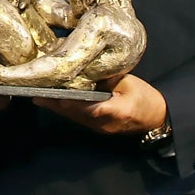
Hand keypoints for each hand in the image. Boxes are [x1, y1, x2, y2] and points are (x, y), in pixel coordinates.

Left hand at [32, 74, 166, 135]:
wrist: (158, 118)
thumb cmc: (146, 98)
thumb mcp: (128, 82)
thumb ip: (106, 77)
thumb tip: (86, 67)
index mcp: (113, 111)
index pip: (85, 106)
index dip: (67, 100)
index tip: (50, 93)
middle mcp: (102, 123)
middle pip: (73, 113)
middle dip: (54, 103)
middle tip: (35, 93)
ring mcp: (100, 128)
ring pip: (73, 117)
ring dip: (57, 107)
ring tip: (39, 96)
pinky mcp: (98, 128)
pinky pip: (79, 118)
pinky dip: (66, 109)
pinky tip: (55, 102)